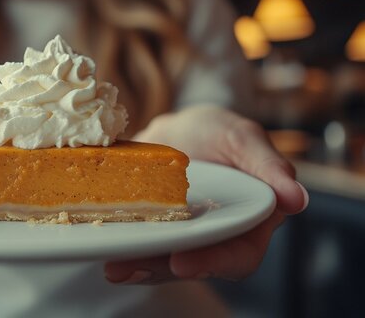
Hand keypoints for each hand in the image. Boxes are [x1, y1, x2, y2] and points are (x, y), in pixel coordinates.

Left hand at [105, 105, 307, 283]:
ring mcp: (180, 236)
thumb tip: (296, 199)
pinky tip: (104, 251)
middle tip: (129, 268)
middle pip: (193, 264)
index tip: (183, 263)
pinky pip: (141, 245)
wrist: (179, 130)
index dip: (214, 263)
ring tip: (113, 266)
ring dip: (137, 266)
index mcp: (246, 221)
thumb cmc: (217, 132)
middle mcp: (213, 237)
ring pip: (162, 260)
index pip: (238, 254)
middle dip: (160, 269)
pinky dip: (124, 250)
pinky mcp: (152, 230)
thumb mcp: (241, 137)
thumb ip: (268, 165)